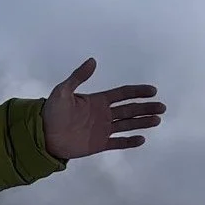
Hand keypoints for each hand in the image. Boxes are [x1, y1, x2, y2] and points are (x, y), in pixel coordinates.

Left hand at [42, 58, 164, 160]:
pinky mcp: (98, 144)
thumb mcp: (62, 91)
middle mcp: (103, 114)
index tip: (153, 91)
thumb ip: (78, 77)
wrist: (43, 135)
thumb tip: (92, 61)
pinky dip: (129, 142)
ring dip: (142, 122)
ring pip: (127, 124)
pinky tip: (142, 139)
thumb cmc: (51, 112)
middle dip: (146, 108)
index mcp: (98, 100)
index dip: (138, 92)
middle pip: (130, 109)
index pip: (123, 94)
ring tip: (157, 120)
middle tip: (162, 107)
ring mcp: (102, 129)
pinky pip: (117, 143)